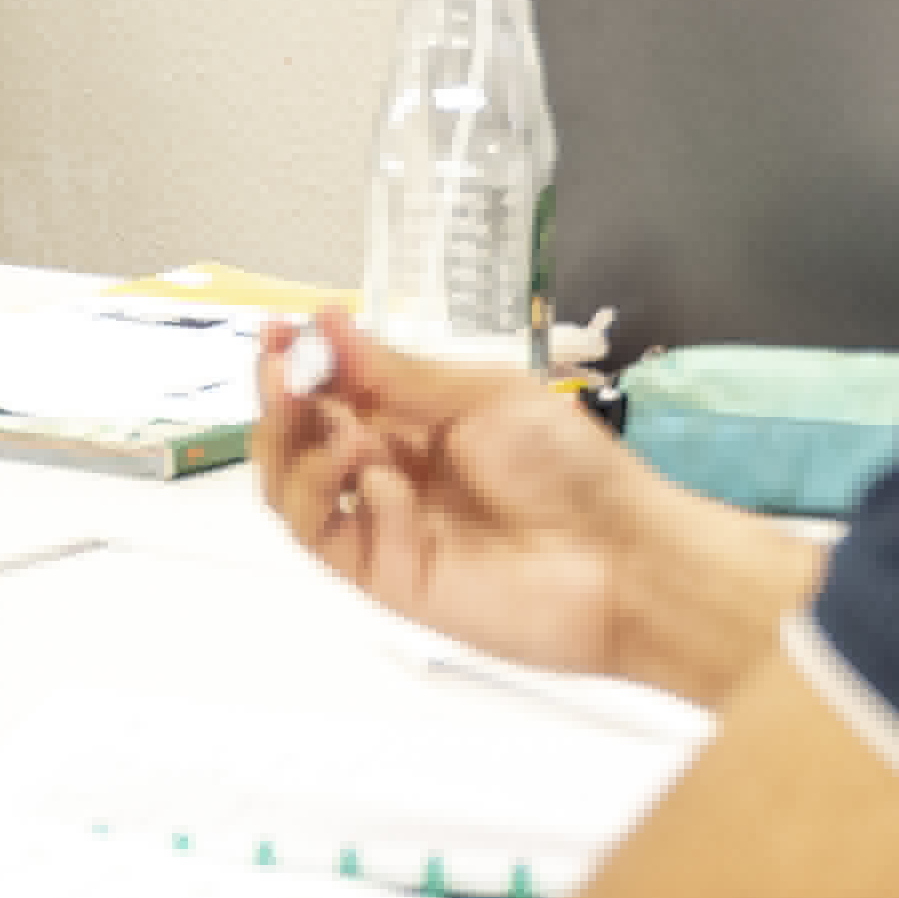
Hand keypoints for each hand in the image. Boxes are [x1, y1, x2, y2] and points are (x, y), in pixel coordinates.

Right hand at [253, 319, 666, 684]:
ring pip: (292, 488)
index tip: (278, 333)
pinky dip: (336, 496)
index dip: (300, 359)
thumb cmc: (570, 469)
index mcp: (416, 418)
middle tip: (282, 372)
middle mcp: (390, 467)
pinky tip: (379, 478)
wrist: (620, 559)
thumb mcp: (482, 396)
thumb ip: (396, 372)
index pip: (333, 386)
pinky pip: (326, 535)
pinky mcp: (384, 573)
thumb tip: (328, 324)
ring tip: (336, 426)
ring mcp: (383, 523)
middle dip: (281, 399)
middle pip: (298, 435)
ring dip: (294, 448)